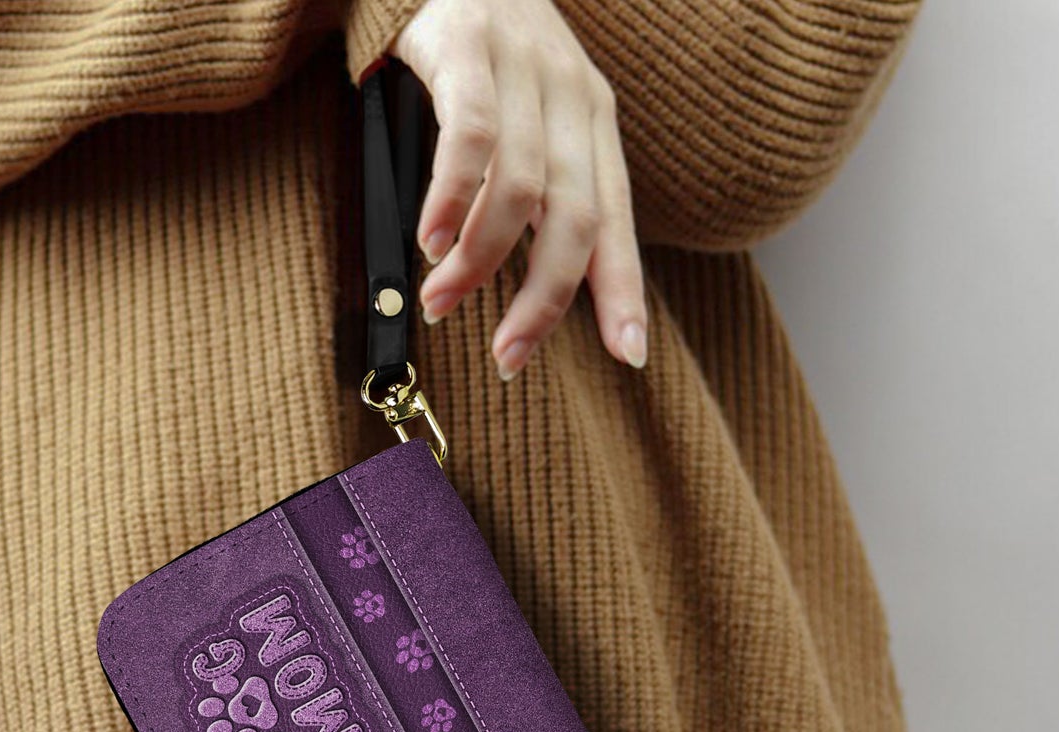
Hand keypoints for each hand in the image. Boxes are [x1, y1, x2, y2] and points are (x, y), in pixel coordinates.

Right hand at [391, 0, 646, 379]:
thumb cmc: (481, 57)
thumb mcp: (531, 122)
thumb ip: (540, 198)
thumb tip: (541, 298)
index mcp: (593, 122)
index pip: (615, 220)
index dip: (624, 292)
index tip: (628, 356)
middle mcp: (569, 95)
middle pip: (573, 219)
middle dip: (542, 300)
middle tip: (507, 357)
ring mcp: (521, 68)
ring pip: (520, 188)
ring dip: (479, 262)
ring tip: (441, 303)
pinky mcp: (467, 47)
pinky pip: (470, 136)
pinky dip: (452, 200)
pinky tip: (431, 242)